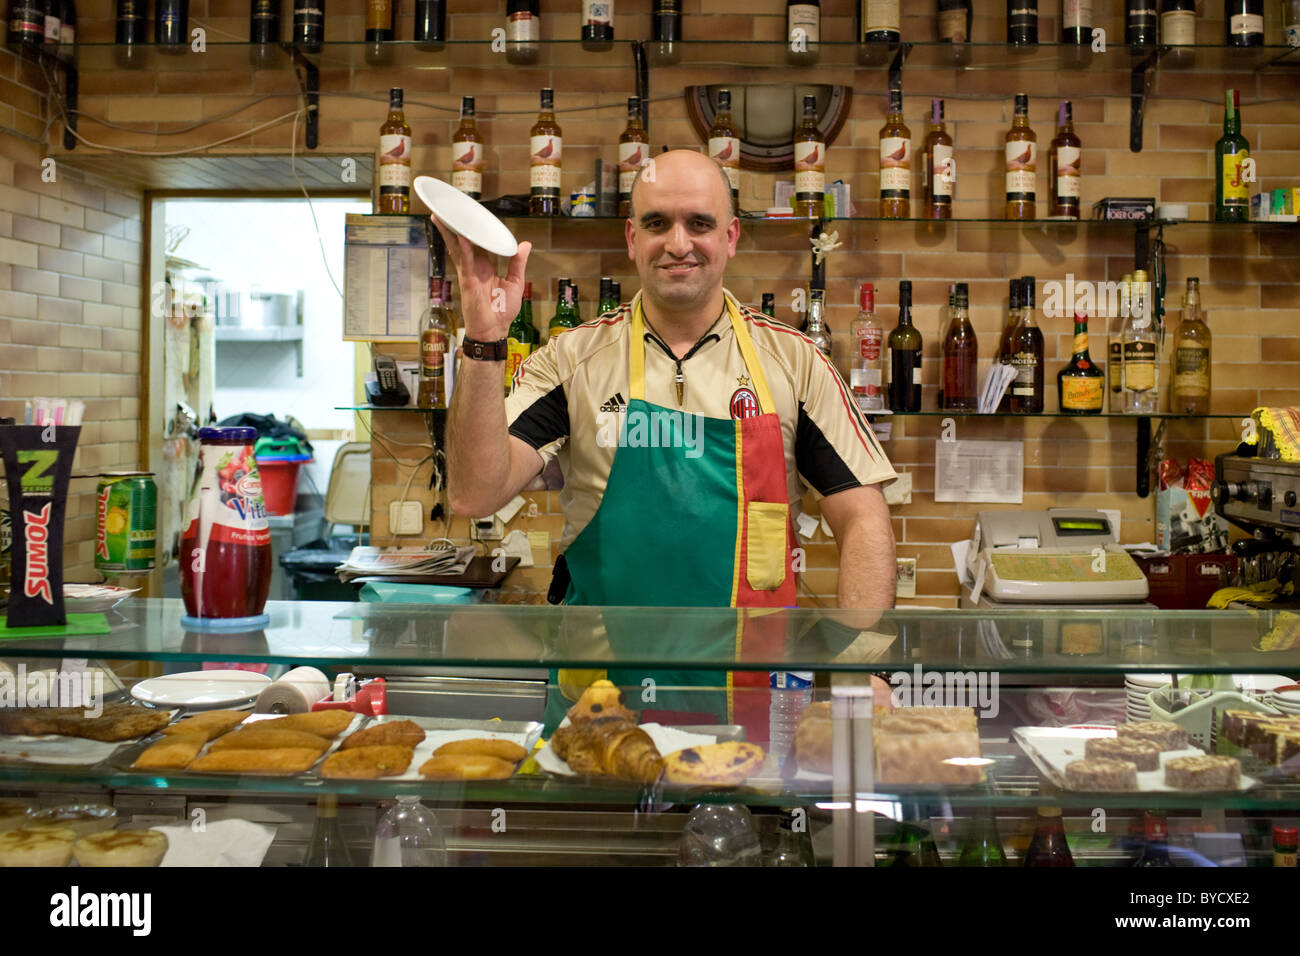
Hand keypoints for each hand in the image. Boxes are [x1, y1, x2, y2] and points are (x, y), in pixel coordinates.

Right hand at [432, 217, 531, 340]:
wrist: (494, 330)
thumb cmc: (503, 311)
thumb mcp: (516, 282)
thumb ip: (518, 262)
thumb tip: (525, 244)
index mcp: (485, 266)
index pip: (479, 243)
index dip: (476, 230)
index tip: (474, 216)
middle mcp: (475, 267)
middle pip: (463, 242)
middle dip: (455, 227)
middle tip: (448, 209)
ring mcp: (469, 273)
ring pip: (458, 248)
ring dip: (450, 233)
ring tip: (442, 216)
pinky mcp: (467, 281)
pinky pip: (465, 262)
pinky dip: (464, 249)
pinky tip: (461, 237)